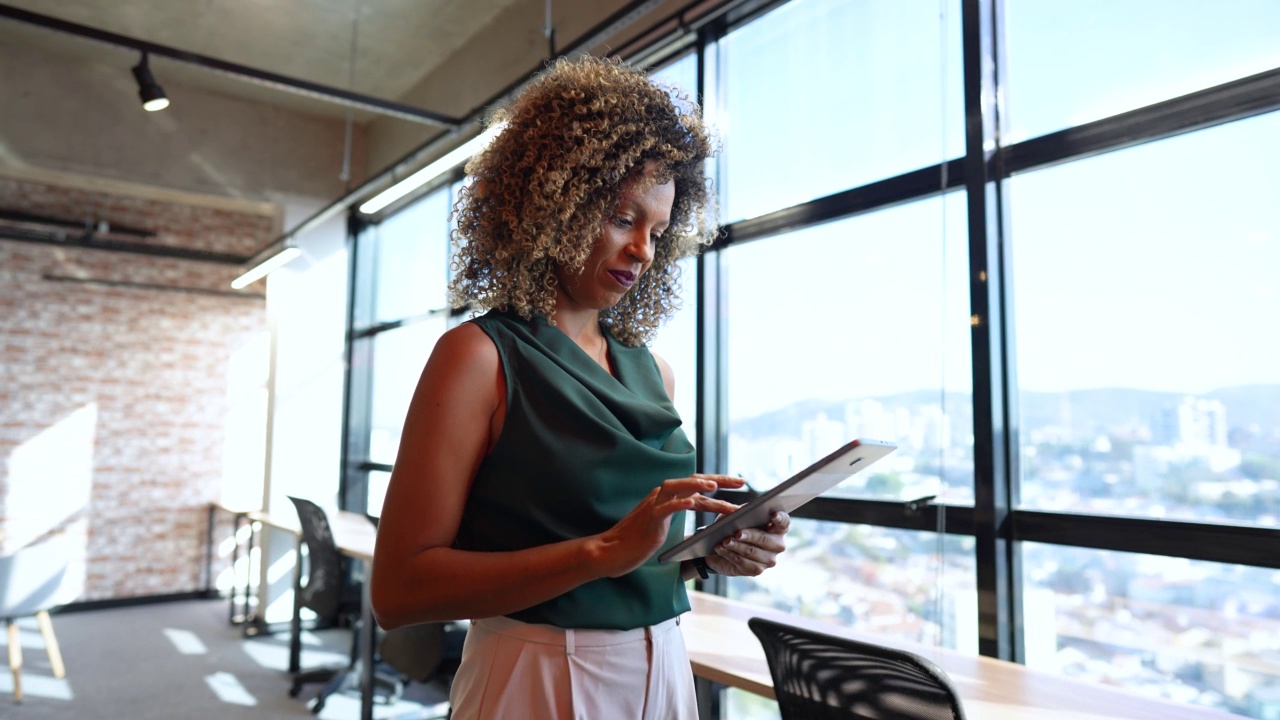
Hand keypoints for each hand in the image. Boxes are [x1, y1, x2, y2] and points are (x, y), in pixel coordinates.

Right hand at [594, 474, 743, 577]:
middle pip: (693, 481)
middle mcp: (662, 496)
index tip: (739, 483)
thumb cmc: (638, 542)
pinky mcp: (649, 518)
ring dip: (699, 485)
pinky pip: (665, 507)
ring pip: (680, 488)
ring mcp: (654, 505)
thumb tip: (706, 529)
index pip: (696, 484)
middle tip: (741, 482)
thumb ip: (682, 524)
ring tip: (718, 487)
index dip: (719, 481)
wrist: (612, 551)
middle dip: (719, 480)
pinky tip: (693, 501)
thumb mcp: (665, 529)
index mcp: (667, 498)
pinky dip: (679, 502)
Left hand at [706, 511, 790, 576]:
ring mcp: (768, 559)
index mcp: (776, 527)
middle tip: (738, 533)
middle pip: (765, 539)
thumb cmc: (731, 527)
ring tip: (725, 541)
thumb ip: (738, 512)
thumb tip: (738, 512)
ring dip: (737, 546)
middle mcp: (777, 544)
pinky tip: (721, 549)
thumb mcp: (733, 516)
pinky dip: (730, 555)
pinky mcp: (757, 570)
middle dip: (751, 535)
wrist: (720, 549)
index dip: (780, 518)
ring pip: (752, 552)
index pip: (783, 522)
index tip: (773, 515)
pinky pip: (743, 563)